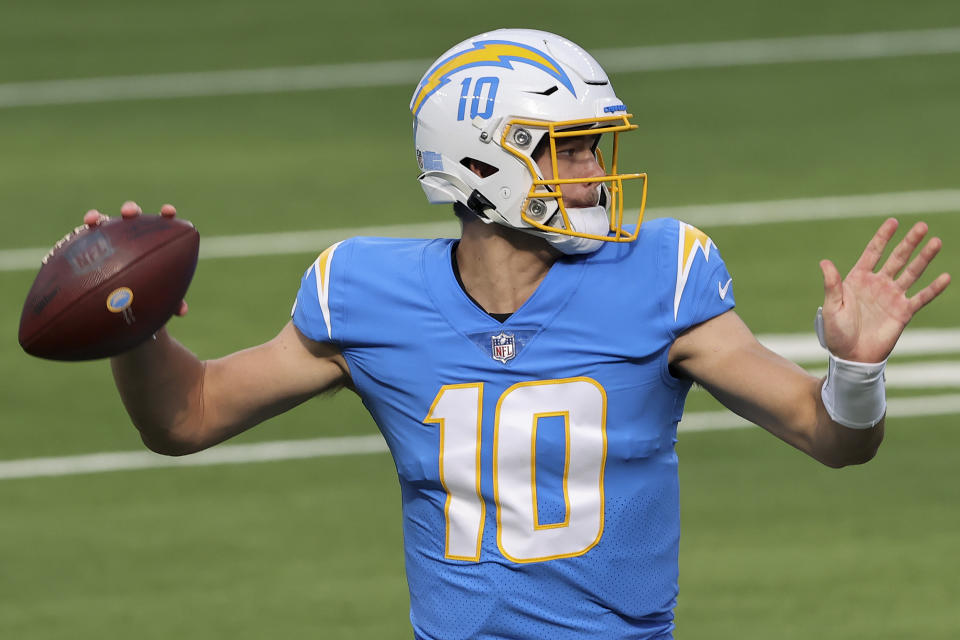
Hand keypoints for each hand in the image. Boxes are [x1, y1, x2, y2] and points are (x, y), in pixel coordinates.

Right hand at [83, 200, 188, 316]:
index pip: (161, 224)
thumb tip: (182, 310)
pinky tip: (82, 230)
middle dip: (130, 210)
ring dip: (98, 218)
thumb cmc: (145, 295)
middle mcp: (131, 237)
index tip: (168, 212)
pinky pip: (84, 239)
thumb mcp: (158, 298)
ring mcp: (110, 239)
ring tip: (93, 219)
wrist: (118, 303)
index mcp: (152, 243)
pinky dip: (83, 234)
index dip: (166, 215)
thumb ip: (171, 301)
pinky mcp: (90, 247)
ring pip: (105, 224)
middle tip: (128, 213)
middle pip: (131, 217)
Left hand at [819, 218, 950, 361]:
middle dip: (909, 242)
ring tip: (936, 242)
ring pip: (912, 272)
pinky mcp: (903, 312)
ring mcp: (892, 297)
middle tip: (922, 226)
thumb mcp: (831, 306)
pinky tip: (945, 277)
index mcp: (859, 279)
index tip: (893, 222)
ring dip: (924, 258)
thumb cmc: (836, 332)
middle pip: (897, 258)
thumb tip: (825, 262)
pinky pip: (921, 297)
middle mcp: (878, 284)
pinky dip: (933, 288)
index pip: (873, 252)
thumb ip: (832, 284)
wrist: (851, 356)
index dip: (883, 237)